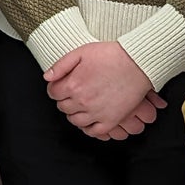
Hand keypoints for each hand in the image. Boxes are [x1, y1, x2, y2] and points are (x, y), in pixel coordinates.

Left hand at [43, 43, 157, 138]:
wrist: (137, 62)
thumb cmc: (111, 55)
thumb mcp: (81, 52)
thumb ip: (60, 65)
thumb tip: (47, 77)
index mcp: (73, 85)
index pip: (53, 93)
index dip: (56, 88)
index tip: (61, 85)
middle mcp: (82, 102)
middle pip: (63, 107)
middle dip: (65, 100)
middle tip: (73, 93)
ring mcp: (97, 113)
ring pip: (76, 121)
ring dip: (75, 114)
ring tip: (81, 105)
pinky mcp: (111, 120)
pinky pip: (94, 132)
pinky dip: (89, 128)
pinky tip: (90, 120)